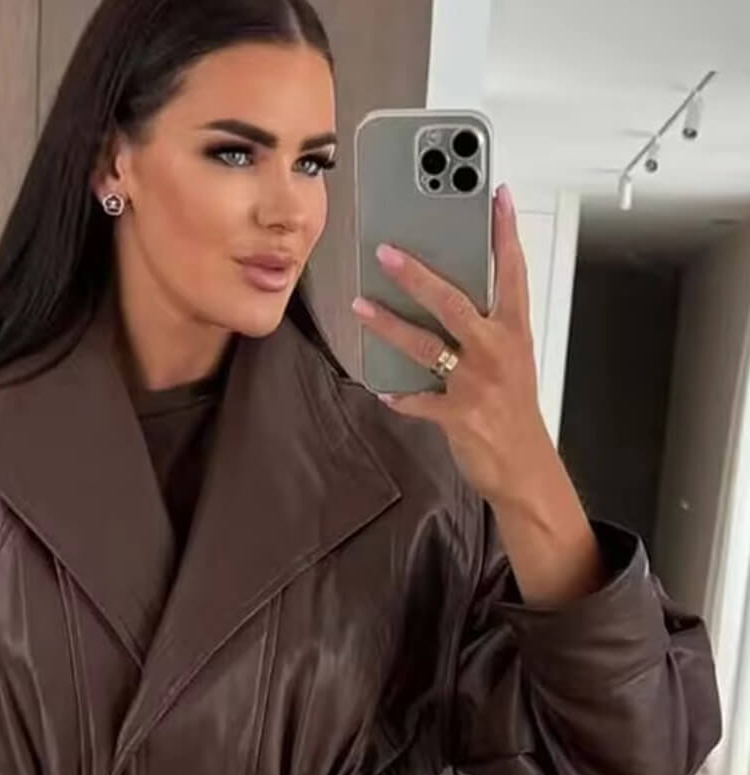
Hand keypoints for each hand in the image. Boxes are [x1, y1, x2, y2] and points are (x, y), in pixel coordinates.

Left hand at [351, 182, 555, 506]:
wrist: (525, 466)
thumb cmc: (516, 411)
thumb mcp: (514, 361)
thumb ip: (488, 329)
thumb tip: (452, 301)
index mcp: (514, 333)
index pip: (512, 273)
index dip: (505, 233)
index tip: (498, 196)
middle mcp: (496, 351)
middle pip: (454, 302)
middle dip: (418, 275)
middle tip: (388, 252)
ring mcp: (475, 383)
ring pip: (426, 345)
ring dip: (389, 325)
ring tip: (361, 305)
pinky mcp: (457, 414)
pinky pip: (418, 400)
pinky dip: (399, 396)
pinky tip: (382, 389)